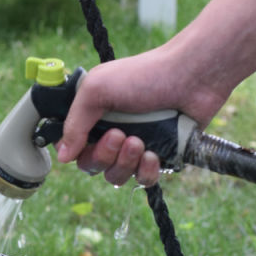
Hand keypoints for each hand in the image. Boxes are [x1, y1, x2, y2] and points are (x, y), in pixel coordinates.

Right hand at [55, 47, 230, 186]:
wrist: (192, 77)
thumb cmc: (145, 75)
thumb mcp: (97, 90)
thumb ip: (74, 123)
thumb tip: (63, 156)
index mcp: (94, 116)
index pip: (73, 147)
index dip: (76, 151)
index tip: (85, 143)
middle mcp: (112, 132)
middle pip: (92, 166)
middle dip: (103, 156)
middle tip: (119, 136)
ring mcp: (136, 146)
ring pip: (116, 176)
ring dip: (124, 164)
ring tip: (139, 143)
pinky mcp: (159, 156)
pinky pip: (143, 180)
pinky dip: (145, 171)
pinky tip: (154, 154)